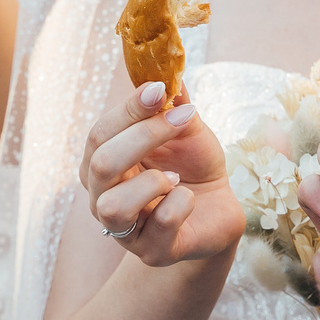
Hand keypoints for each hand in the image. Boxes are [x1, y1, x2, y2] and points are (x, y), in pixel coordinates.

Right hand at [83, 81, 242, 264]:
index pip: (100, 134)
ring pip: (114, 206)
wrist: (219, 209)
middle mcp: (103, 197)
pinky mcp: (152, 252)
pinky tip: (189, 198)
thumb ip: (172, 103)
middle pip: (102, 165)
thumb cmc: (192, 166)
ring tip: (175, 176)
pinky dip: (180, 204)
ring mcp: (124, 230)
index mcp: (102, 164)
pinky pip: (159, 225)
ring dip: (152, 182)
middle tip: (181, 119)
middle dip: (143, 137)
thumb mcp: (186, 129)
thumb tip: (167, 67)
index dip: (128, 110)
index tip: (157, 89)